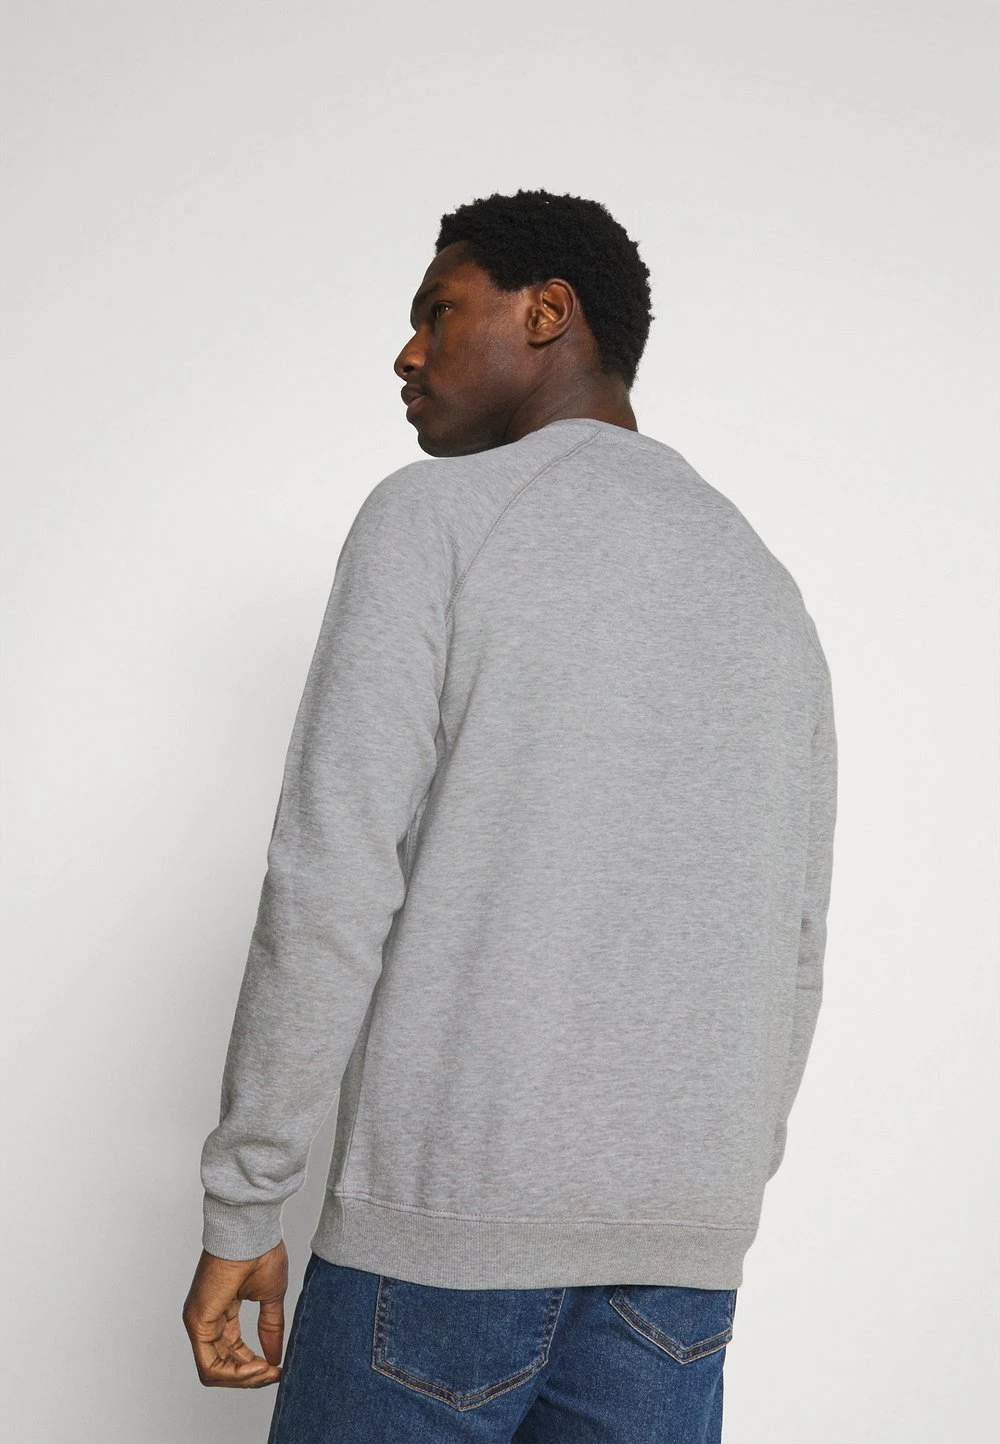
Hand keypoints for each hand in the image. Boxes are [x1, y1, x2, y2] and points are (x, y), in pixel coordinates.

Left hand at [182, 1240, 287, 1387]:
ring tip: (268, 1372)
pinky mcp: (198, 1322)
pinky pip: (210, 1364)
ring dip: (244, 1378)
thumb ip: (270, 1327)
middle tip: (275, 1374)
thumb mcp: (270, 1297)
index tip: (278, 1368)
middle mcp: (206, 1320)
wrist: (252, 1233)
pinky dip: (235, 1373)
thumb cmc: (260, 1253)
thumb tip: (275, 1359)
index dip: (255, 1366)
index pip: (232, 1352)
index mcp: (221, 1312)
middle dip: (251, 1376)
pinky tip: (257, 1367)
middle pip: (223, 1366)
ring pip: (214, 1371)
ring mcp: (199, 1321)